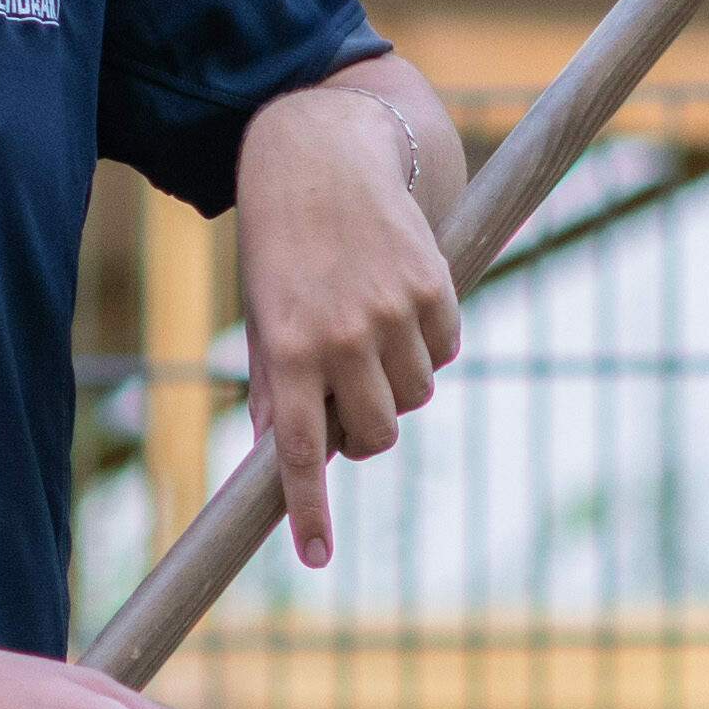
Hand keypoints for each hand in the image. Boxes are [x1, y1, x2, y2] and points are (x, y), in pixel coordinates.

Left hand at [234, 57, 466, 566]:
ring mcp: (392, 313)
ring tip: (372, 332)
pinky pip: (446, 349)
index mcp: (288, 349)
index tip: (315, 556)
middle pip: (375, 435)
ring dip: (399, 383)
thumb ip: (275, 382)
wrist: (322, 152)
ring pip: (416, 396)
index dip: (310, 508)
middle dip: (366, 432)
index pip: (301, 451)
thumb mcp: (262, 311)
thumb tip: (280, 451)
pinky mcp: (434, 287)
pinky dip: (430, 344)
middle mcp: (342, 337)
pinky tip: (403, 303)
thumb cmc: (282, 240)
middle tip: (349, 398)